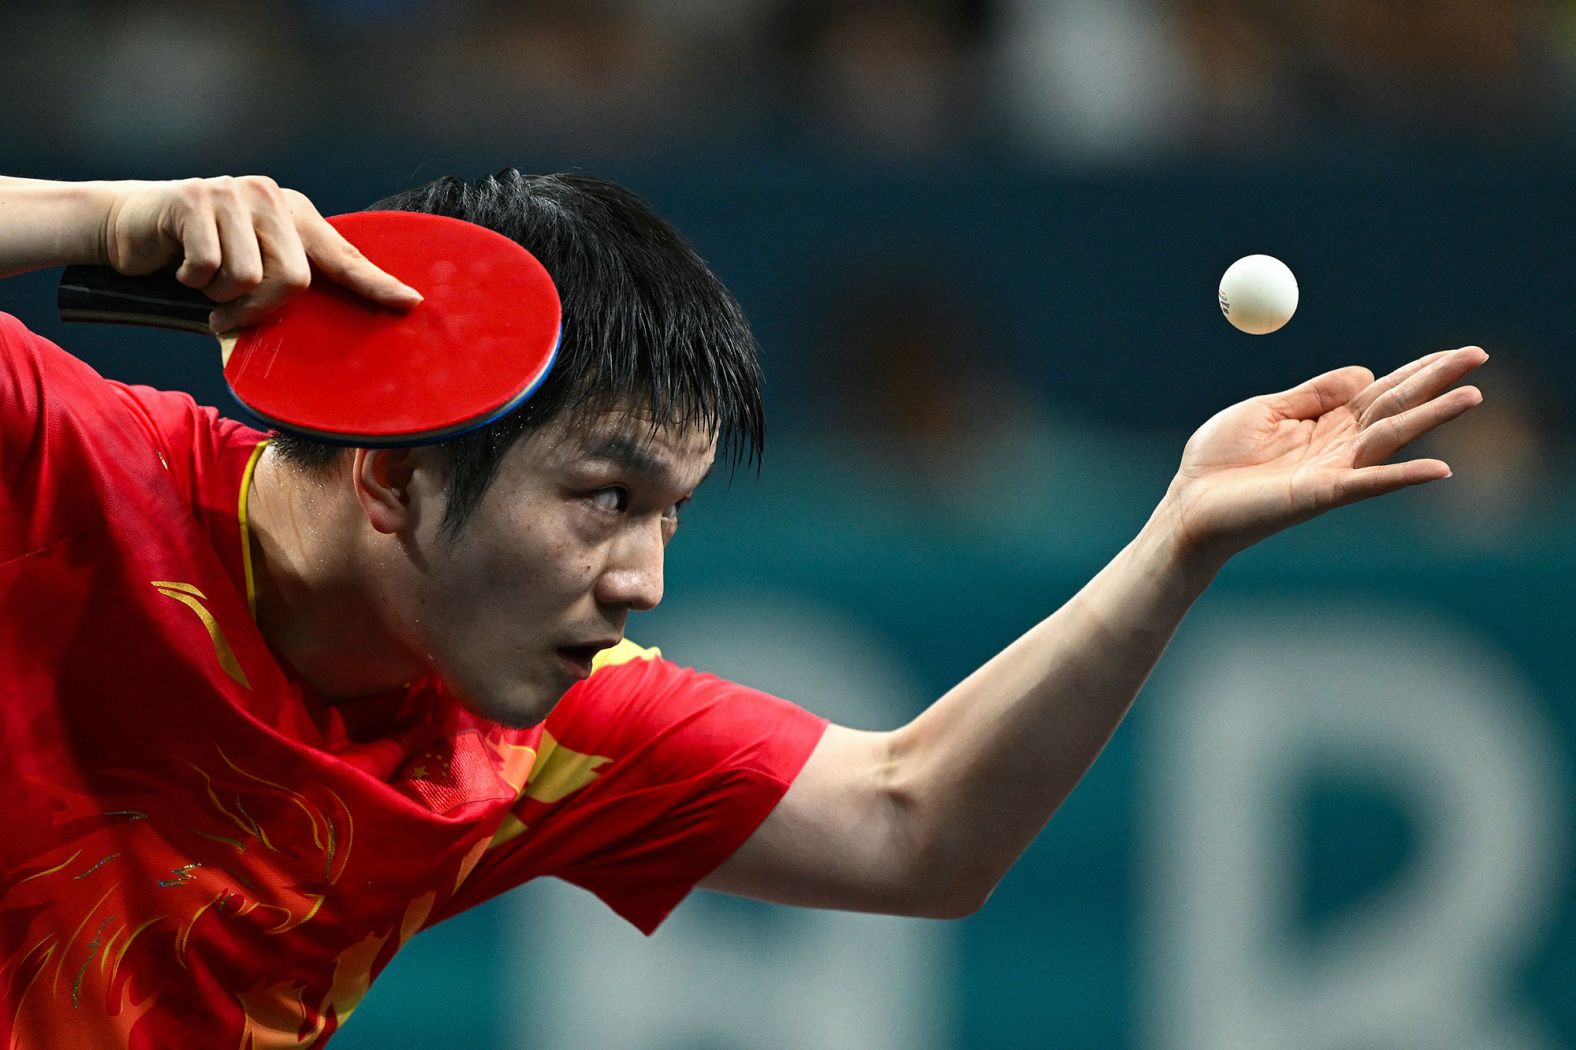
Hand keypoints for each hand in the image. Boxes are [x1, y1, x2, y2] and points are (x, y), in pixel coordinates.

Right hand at [100, 176, 421, 331]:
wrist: (128, 225)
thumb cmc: (195, 258)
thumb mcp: (248, 269)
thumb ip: (284, 286)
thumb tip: (327, 334)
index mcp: (293, 214)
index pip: (342, 255)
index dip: (374, 283)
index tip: (409, 303)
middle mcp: (271, 197)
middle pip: (295, 279)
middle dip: (260, 309)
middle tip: (228, 314)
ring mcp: (233, 192)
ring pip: (249, 277)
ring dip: (218, 295)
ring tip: (200, 280)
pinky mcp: (195, 198)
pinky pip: (208, 266)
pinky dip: (189, 280)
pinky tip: (177, 266)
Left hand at [1161, 346, 1487, 565]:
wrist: (1187, 505)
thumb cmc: (1218, 461)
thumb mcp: (1264, 410)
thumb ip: (1312, 394)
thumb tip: (1364, 372)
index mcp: (1324, 422)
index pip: (1381, 390)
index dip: (1416, 370)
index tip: (1454, 352)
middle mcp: (1337, 446)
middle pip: (1396, 406)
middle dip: (1437, 381)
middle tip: (1479, 355)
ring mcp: (1333, 472)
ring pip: (1391, 437)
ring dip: (1433, 417)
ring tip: (1471, 396)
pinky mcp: (1319, 495)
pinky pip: (1368, 484)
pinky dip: (1403, 476)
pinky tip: (1439, 470)